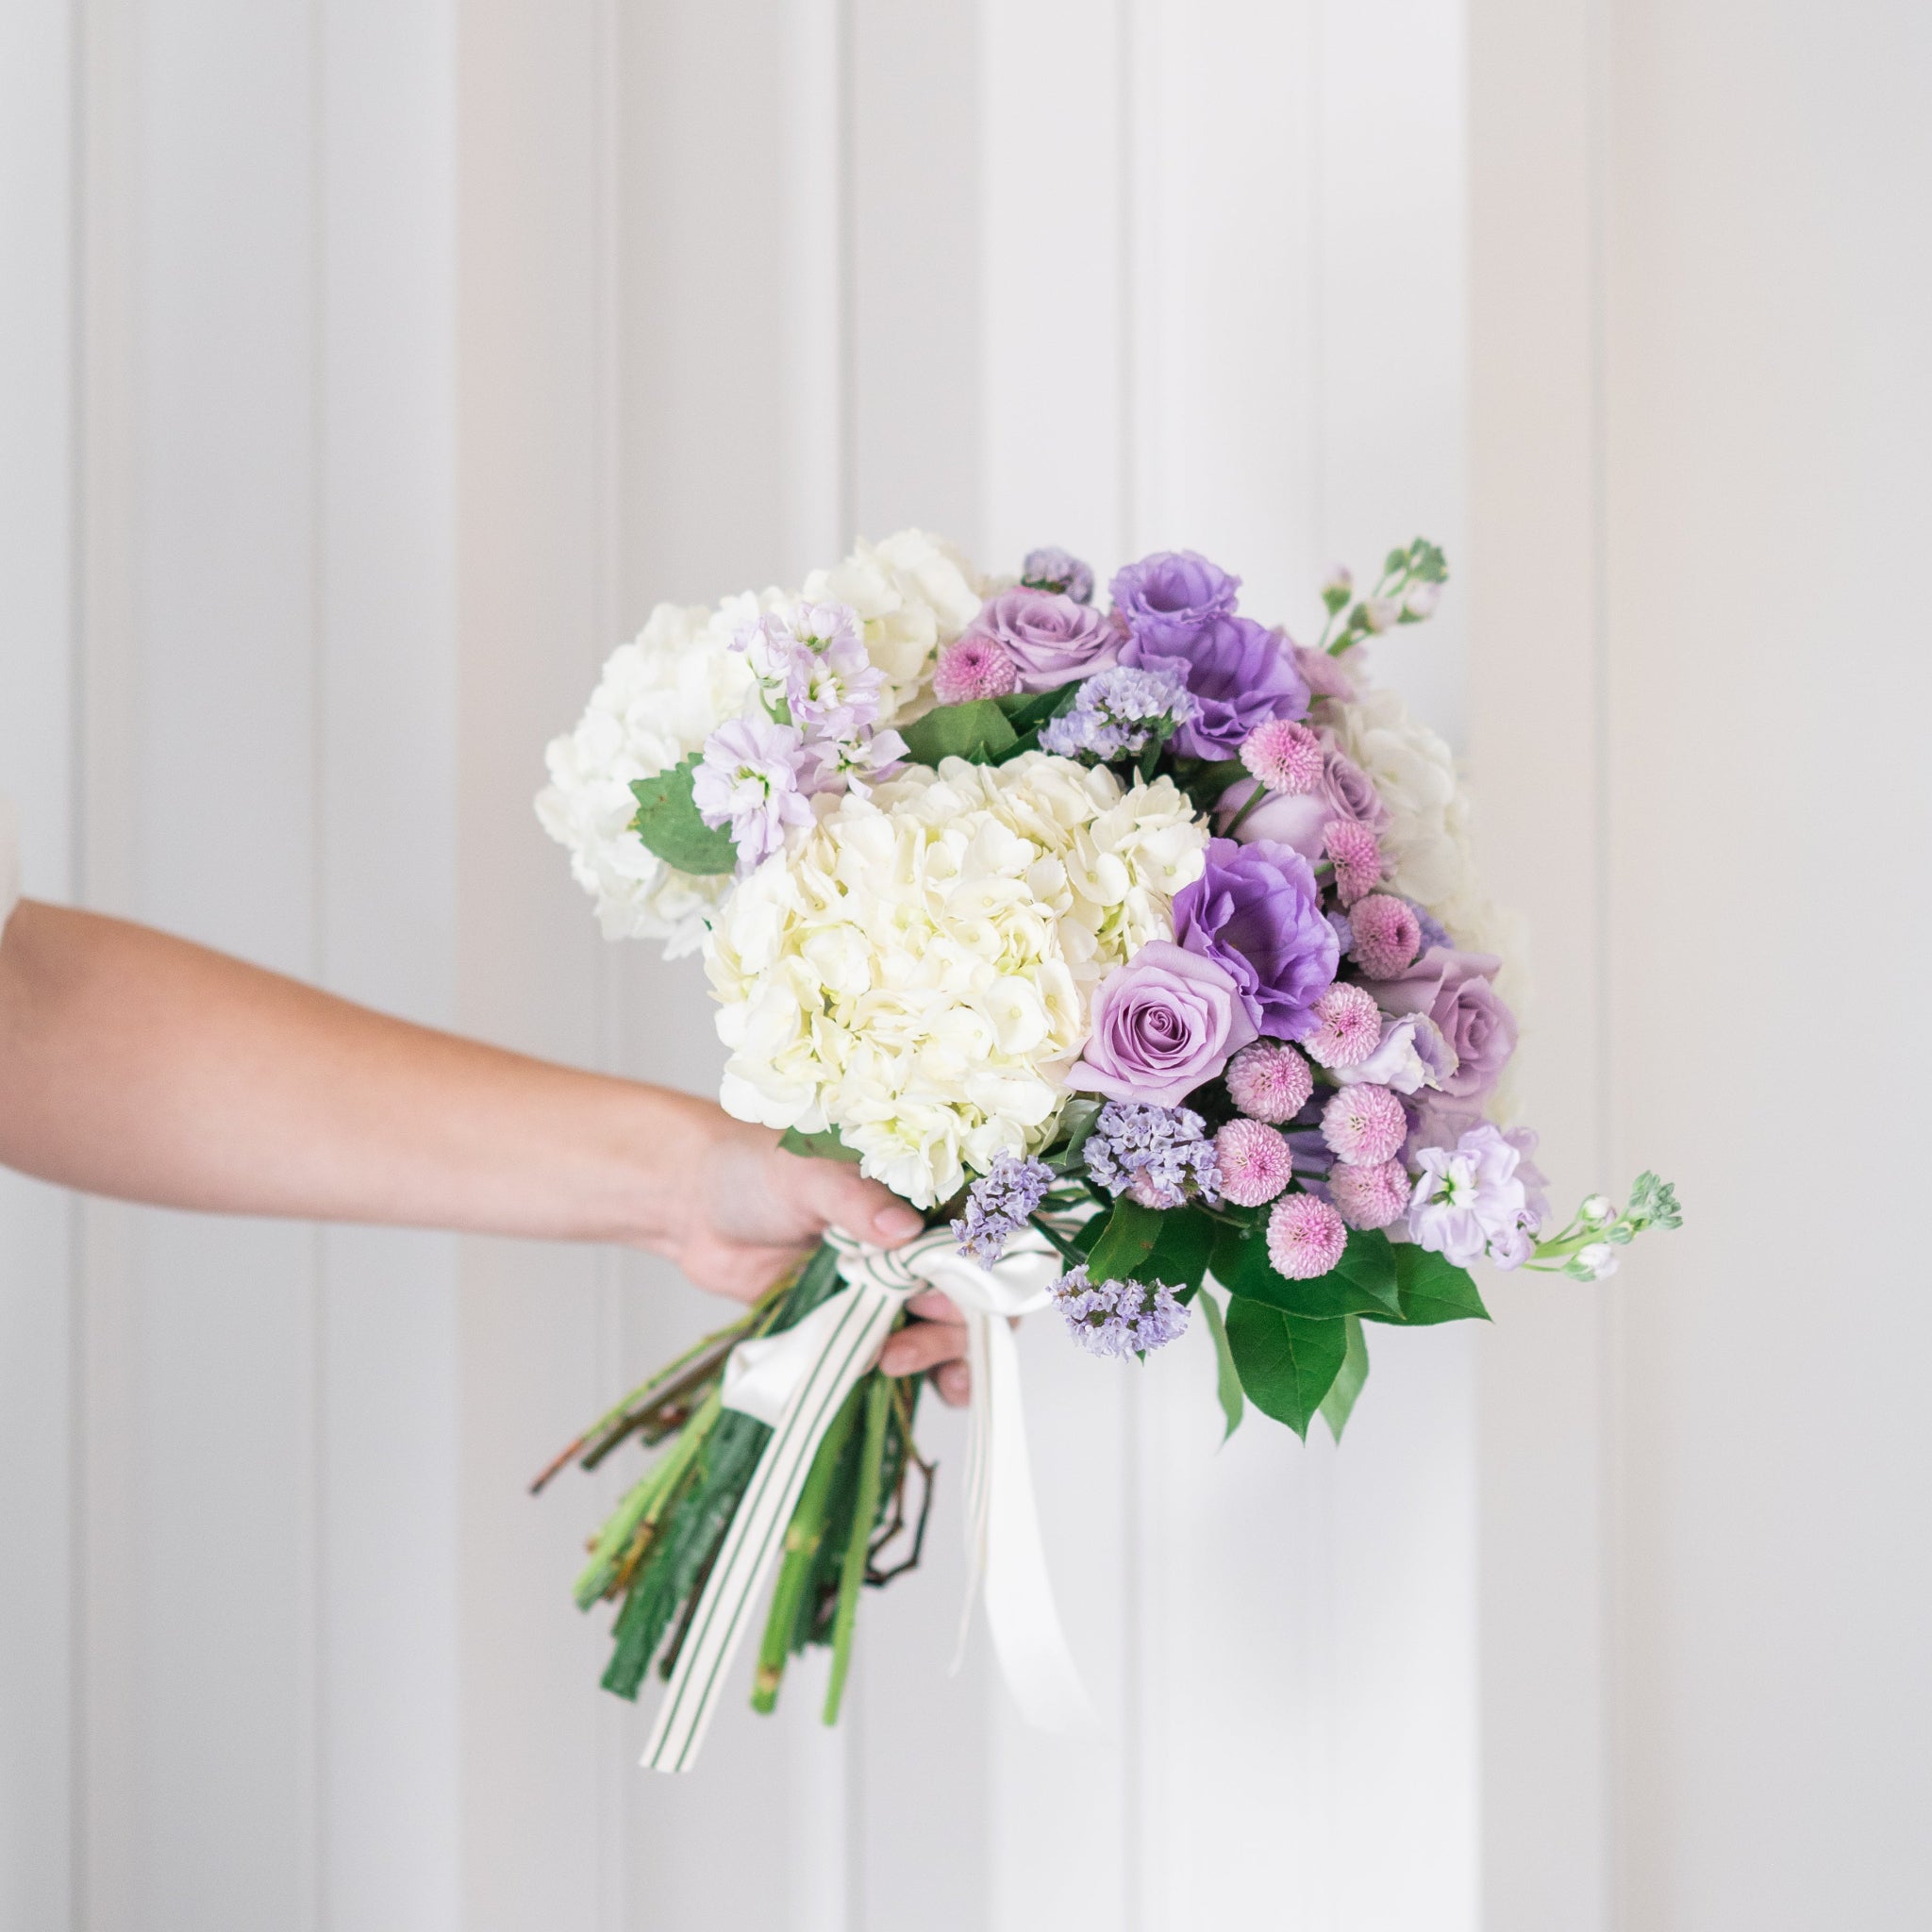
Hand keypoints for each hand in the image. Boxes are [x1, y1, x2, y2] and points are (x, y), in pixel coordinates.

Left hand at [652, 1112, 971, 1405]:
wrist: (697, 1211)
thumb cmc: (756, 1172)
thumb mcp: (806, 1175)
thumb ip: (854, 1200)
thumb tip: (901, 1229)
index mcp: (920, 1196)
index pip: (983, 1233)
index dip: (987, 1267)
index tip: (964, 1291)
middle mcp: (919, 1244)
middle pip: (973, 1293)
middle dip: (956, 1322)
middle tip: (913, 1330)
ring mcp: (895, 1288)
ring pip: (949, 1331)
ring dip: (940, 1355)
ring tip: (894, 1361)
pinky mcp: (864, 1325)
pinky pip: (912, 1357)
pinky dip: (929, 1378)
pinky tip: (935, 1391)